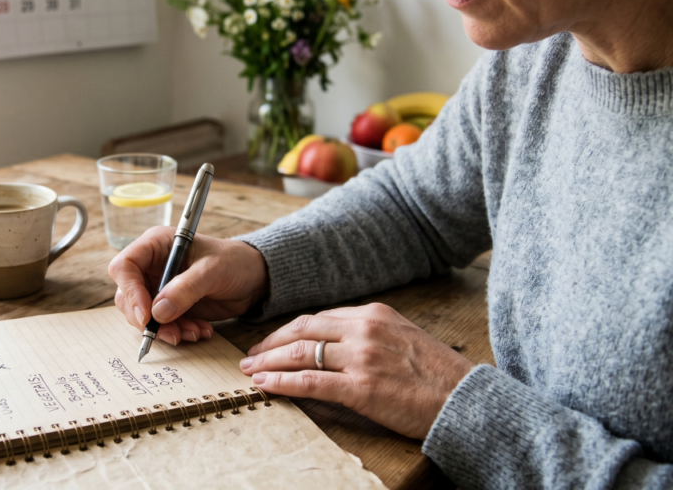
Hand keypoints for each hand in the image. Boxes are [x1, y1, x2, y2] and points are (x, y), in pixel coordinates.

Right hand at [108, 226, 268, 345]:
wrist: (254, 278)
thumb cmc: (235, 262)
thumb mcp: (212, 271)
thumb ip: (185, 289)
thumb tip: (157, 312)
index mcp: (156, 245)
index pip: (124, 266)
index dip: (130, 291)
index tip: (147, 315)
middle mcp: (152, 266)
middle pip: (128, 296)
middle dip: (148, 319)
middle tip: (172, 333)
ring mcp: (159, 287)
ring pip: (143, 315)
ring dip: (165, 330)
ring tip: (194, 332)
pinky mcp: (170, 306)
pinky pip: (162, 324)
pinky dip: (178, 332)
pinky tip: (201, 330)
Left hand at [240, 303, 474, 438]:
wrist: (464, 399)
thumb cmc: (437, 375)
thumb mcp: (402, 338)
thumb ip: (369, 335)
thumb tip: (336, 344)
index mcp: (373, 314)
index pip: (318, 318)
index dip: (289, 331)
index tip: (272, 342)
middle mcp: (364, 329)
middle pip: (302, 330)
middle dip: (271, 343)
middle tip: (251, 355)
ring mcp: (362, 357)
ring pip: (301, 353)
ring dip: (269, 362)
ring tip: (250, 371)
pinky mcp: (361, 387)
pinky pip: (310, 382)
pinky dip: (282, 383)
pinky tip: (265, 386)